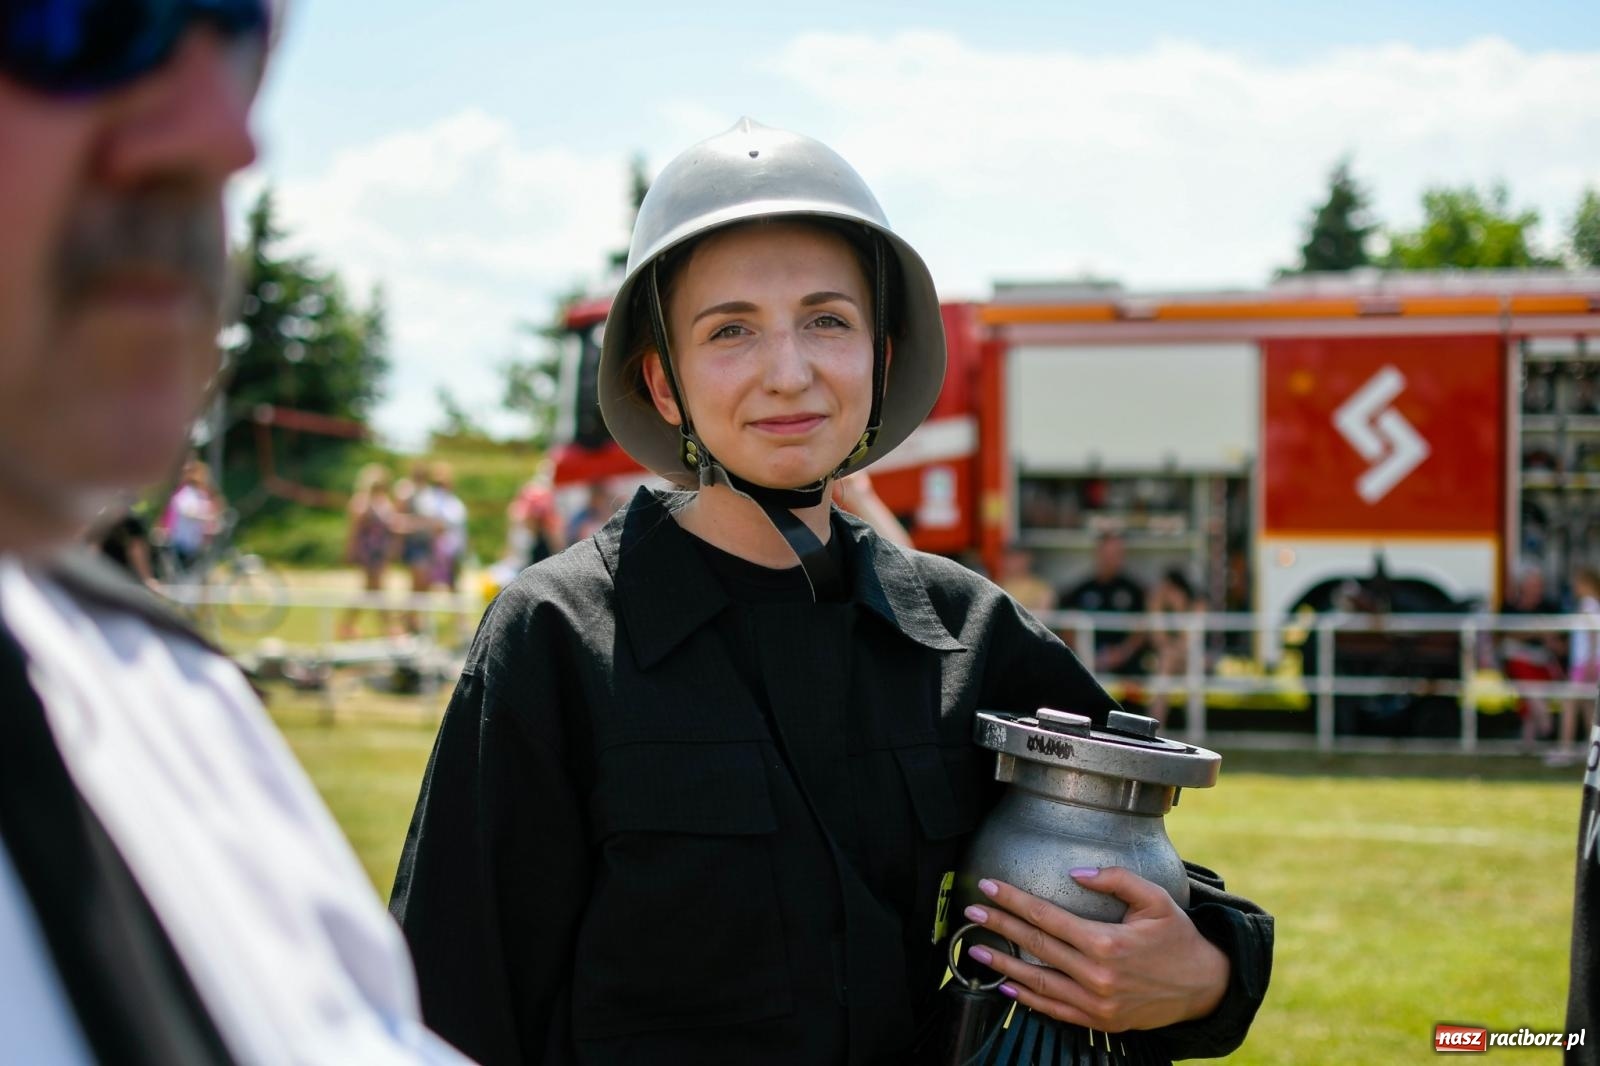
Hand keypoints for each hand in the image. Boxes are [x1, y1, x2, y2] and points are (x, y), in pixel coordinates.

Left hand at [962, 868, 1228, 1032]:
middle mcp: (1097, 976)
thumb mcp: (1155, 899)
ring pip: (1038, 983)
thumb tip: (1076, 872)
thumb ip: (1115, 880)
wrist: (1205, 986)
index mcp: (1107, 943)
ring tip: (976, 950)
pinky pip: (1055, 1011)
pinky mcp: (1100, 1021)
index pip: (1047, 917)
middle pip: (1036, 946)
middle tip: (972, 912)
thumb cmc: (1178, 937)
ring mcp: (1097, 1003)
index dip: (1014, 901)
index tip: (989, 888)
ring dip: (1004, 966)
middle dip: (999, 926)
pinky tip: (1007, 988)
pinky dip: (1028, 1000)